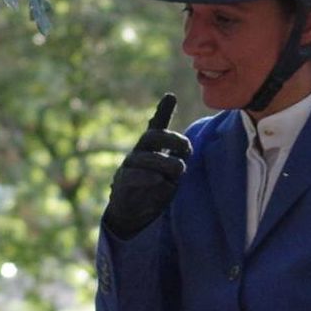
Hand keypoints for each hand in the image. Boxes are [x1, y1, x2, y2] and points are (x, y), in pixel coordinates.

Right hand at [103, 94, 188, 240]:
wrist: (133, 213)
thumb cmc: (155, 189)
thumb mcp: (171, 174)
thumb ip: (177, 161)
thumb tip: (184, 151)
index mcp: (153, 148)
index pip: (157, 127)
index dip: (163, 111)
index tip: (170, 96)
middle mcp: (140, 152)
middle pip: (152, 136)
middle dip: (171, 138)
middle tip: (187, 147)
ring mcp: (130, 166)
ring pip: (146, 157)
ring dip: (166, 162)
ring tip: (181, 169)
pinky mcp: (122, 182)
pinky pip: (133, 175)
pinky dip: (147, 177)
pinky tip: (159, 179)